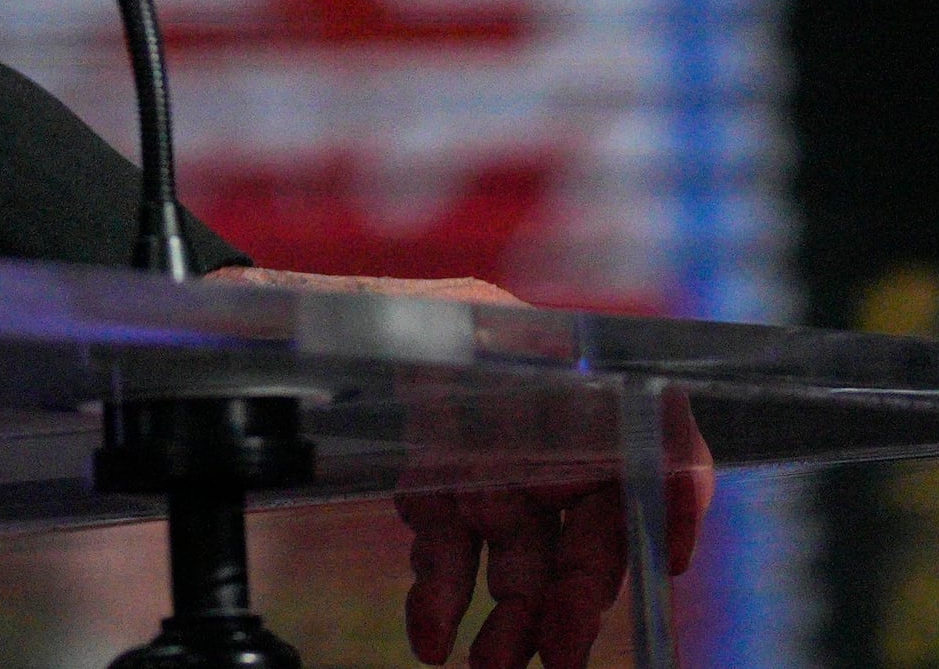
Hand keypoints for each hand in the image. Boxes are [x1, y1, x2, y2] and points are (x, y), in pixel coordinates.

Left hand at [211, 271, 714, 668]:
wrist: (262, 324)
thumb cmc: (337, 306)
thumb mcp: (396, 312)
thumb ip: (454, 346)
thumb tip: (484, 378)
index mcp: (541, 366)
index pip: (647, 425)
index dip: (677, 492)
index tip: (669, 558)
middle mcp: (528, 423)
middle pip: (588, 519)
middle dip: (580, 595)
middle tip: (560, 655)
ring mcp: (486, 464)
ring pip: (528, 556)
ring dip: (517, 619)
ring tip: (491, 667)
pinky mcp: (439, 494)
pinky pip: (461, 559)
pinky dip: (447, 603)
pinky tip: (430, 638)